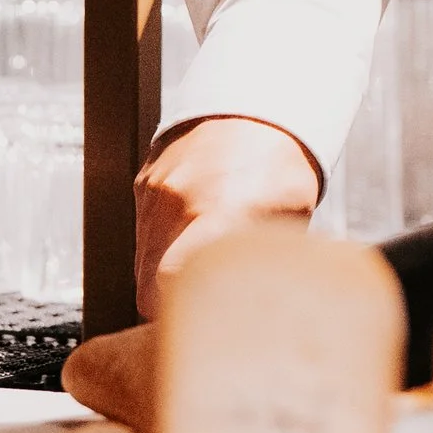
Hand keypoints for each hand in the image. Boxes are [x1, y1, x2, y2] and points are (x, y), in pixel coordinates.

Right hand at [133, 113, 321, 310]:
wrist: (257, 104)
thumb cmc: (281, 163)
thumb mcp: (290, 218)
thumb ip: (262, 264)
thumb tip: (250, 309)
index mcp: (216, 215)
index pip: (169, 291)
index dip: (177, 319)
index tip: (196, 328)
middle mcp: (175, 205)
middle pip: (147, 286)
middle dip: (168, 305)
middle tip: (200, 309)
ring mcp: (153, 193)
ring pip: (141, 261)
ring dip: (163, 276)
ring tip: (201, 270)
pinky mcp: (144, 184)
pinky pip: (143, 231)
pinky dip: (163, 245)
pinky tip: (193, 236)